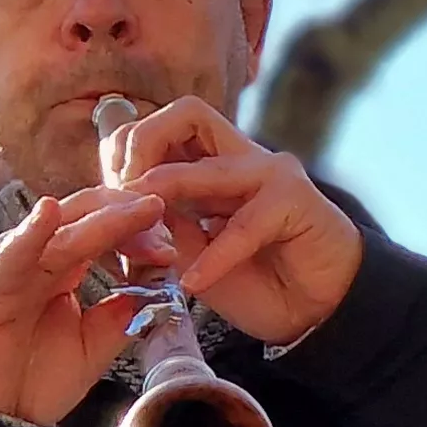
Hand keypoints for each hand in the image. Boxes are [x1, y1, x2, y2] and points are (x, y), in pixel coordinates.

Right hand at [0, 187, 167, 426]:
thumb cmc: (30, 377)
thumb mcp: (91, 349)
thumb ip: (121, 318)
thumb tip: (156, 290)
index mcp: (63, 265)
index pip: (106, 229)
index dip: (141, 232)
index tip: (173, 250)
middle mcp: (38, 256)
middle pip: (89, 216)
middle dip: (133, 219)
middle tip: (167, 226)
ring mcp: (13, 265)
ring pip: (63, 230)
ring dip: (105, 220)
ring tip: (142, 210)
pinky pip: (12, 253)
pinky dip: (31, 232)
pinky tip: (49, 213)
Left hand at [106, 94, 362, 348]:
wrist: (316, 312)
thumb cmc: (257, 283)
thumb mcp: (194, 255)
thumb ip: (164, 227)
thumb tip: (122, 211)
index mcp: (212, 164)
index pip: (159, 129)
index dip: (124, 155)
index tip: (110, 200)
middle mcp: (241, 158)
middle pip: (184, 114)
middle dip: (140, 148)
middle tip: (122, 196)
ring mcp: (270, 174)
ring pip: (209, 160)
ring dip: (166, 188)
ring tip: (144, 229)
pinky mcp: (294, 200)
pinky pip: (243, 224)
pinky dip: (215, 255)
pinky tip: (195, 282)